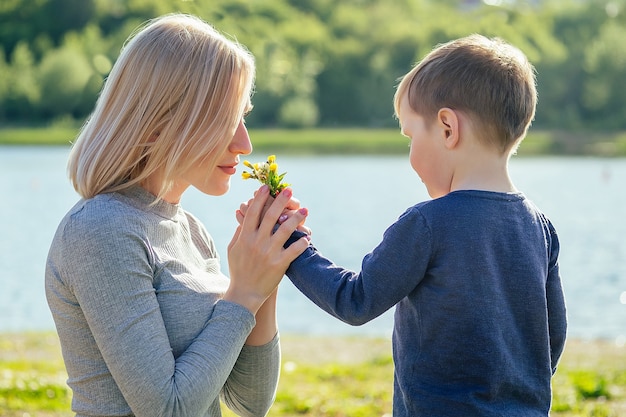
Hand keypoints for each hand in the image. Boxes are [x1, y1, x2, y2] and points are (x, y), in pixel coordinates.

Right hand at [225, 185, 308, 313]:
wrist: (244, 294)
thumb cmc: (238, 270)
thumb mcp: (233, 249)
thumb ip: (239, 232)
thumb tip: (242, 215)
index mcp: (245, 236)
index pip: (253, 212)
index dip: (260, 198)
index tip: (267, 187)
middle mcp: (256, 242)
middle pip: (270, 216)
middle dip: (280, 201)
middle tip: (289, 190)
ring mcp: (268, 253)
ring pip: (285, 230)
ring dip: (296, 218)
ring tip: (304, 210)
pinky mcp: (279, 264)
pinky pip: (293, 250)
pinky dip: (301, 243)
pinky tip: (308, 237)